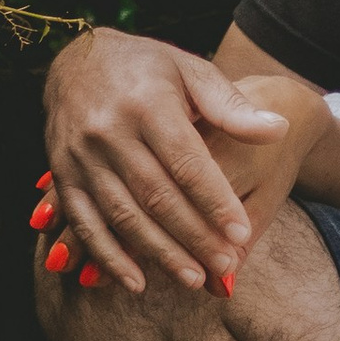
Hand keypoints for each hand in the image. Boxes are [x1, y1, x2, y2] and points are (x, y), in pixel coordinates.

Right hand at [41, 28, 289, 293]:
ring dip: (158, 252)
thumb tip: (277, 130)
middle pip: (157, 195)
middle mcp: (108, 130)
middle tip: (225, 264)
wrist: (76, 58)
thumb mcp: (192, 72)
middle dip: (193, 235)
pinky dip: (109, 256)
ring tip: (193, 278)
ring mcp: (81, 155)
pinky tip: (137, 282)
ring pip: (123, 215)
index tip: (241, 233)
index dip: (214, 201)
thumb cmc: (147, 67)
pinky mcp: (62, 175)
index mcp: (147, 103)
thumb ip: (232, 106)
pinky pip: (85, 222)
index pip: (186, 162)